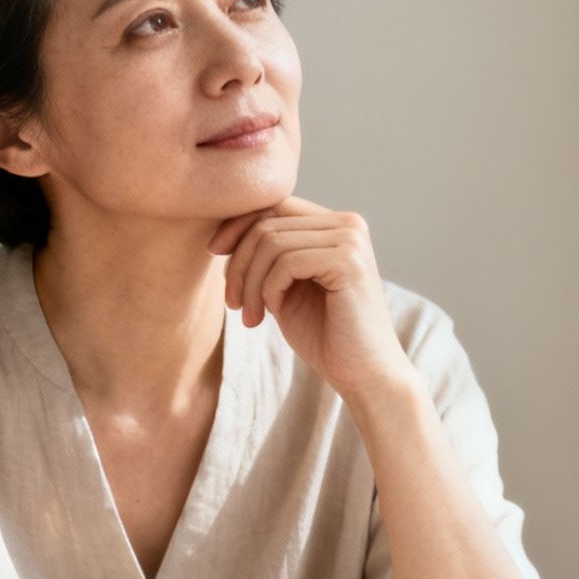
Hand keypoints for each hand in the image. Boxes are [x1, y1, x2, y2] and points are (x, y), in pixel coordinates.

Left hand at [207, 195, 417, 400]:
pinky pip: (286, 262)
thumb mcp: (287, 285)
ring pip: (271, 242)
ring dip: (250, 283)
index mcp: (335, 224)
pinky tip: (274, 312)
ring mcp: (351, 240)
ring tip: (252, 315)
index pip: (273, 204)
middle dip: (239, 262)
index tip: (214, 253)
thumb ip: (270, 253)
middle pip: (268, 222)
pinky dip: (269, 289)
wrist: (363, 374)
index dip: (237, 225)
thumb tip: (226, 226)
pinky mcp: (348, 262)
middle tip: (233, 303)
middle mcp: (348, 224)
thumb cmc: (324, 334)